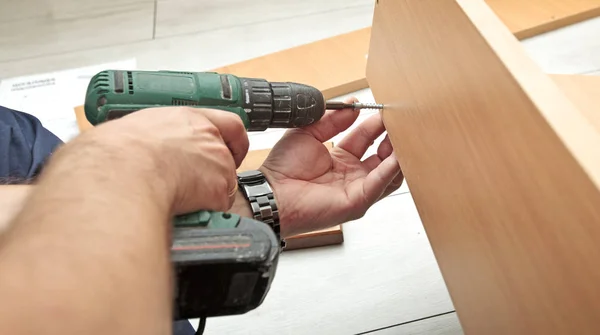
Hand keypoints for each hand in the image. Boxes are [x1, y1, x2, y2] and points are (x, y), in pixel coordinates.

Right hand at [79, 107, 248, 213]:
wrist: (119, 173)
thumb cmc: (112, 153)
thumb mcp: (131, 132)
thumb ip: (149, 138)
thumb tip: (134, 150)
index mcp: (186, 119)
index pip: (228, 123)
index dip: (233, 140)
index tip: (231, 149)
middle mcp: (208, 138)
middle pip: (228, 157)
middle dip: (216, 173)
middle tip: (196, 185)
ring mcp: (218, 163)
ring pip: (224, 184)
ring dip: (209, 195)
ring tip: (181, 201)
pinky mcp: (219, 190)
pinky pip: (219, 206)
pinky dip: (206, 212)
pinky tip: (185, 212)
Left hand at [260, 97, 402, 236]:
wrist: (272, 191)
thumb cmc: (283, 168)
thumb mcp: (308, 132)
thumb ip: (331, 119)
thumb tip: (352, 105)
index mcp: (340, 158)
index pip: (366, 137)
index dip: (375, 123)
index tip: (383, 108)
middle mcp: (352, 174)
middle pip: (383, 154)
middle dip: (391, 136)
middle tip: (398, 120)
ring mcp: (357, 189)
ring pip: (389, 171)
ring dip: (397, 152)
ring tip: (401, 135)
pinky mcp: (358, 201)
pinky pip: (380, 184)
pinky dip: (391, 169)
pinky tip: (395, 155)